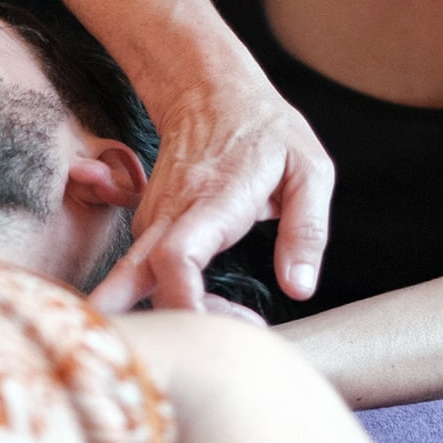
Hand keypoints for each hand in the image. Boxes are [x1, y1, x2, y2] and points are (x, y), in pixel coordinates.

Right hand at [90, 79, 332, 312]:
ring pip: (138, 285)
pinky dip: (173, 303)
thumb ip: (307, 229)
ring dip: (177, 319)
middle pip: (133, 281)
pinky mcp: (147, 227)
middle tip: (206, 355)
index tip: (208, 334)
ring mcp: (152, 219)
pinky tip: (211, 309)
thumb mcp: (309, 168)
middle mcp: (171, 212)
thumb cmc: (266, 130)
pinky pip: (146, 277)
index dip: (182, 302)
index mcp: (215, 198)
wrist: (208, 87)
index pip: (176, 256)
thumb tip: (299, 289)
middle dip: (152, 330)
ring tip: (234, 325)